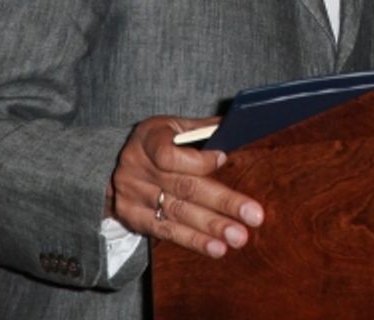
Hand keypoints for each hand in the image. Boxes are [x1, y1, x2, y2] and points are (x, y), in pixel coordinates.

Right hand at [107, 116, 263, 258]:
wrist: (120, 162)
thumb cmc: (161, 140)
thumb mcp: (176, 126)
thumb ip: (205, 129)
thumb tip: (243, 126)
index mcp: (148, 138)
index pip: (168, 154)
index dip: (198, 160)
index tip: (224, 159)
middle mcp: (137, 168)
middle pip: (184, 187)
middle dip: (222, 202)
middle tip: (253, 215)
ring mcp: (133, 195)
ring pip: (178, 213)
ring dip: (212, 227)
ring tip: (239, 237)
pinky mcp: (133, 218)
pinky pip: (167, 232)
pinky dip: (194, 241)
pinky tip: (217, 248)